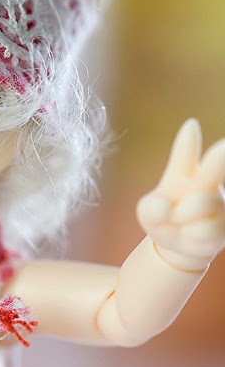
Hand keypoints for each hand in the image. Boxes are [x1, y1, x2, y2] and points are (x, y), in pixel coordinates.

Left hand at [136, 119, 224, 270]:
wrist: (177, 241)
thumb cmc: (163, 216)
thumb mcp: (149, 208)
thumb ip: (152, 208)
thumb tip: (165, 208)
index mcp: (190, 172)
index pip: (189, 153)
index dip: (191, 141)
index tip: (191, 125)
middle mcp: (211, 184)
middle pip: (216, 166)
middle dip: (220, 156)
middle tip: (223, 146)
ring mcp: (221, 205)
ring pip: (203, 203)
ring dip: (182, 216)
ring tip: (178, 220)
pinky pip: (204, 230)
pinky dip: (189, 235)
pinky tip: (189, 234)